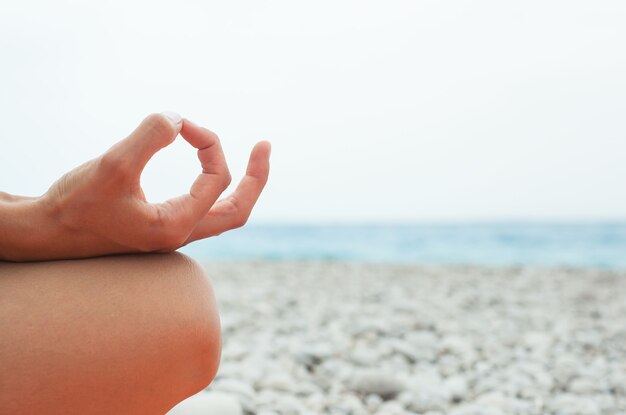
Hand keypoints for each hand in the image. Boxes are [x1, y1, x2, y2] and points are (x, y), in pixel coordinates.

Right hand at [0, 113, 269, 260]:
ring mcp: (173, 233)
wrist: (46, 232)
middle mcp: (181, 235)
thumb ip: (149, 138)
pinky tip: (209, 170)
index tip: (182, 123)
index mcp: (176, 228)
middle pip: (238, 210)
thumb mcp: (113, 166)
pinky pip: (204, 209)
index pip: (217, 180)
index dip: (208, 143)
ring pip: (224, 213)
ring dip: (240, 184)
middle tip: (265, 145)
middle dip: (256, 177)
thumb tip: (177, 119)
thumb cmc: (75, 204)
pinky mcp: (161, 226)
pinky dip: (215, 187)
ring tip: (254, 157)